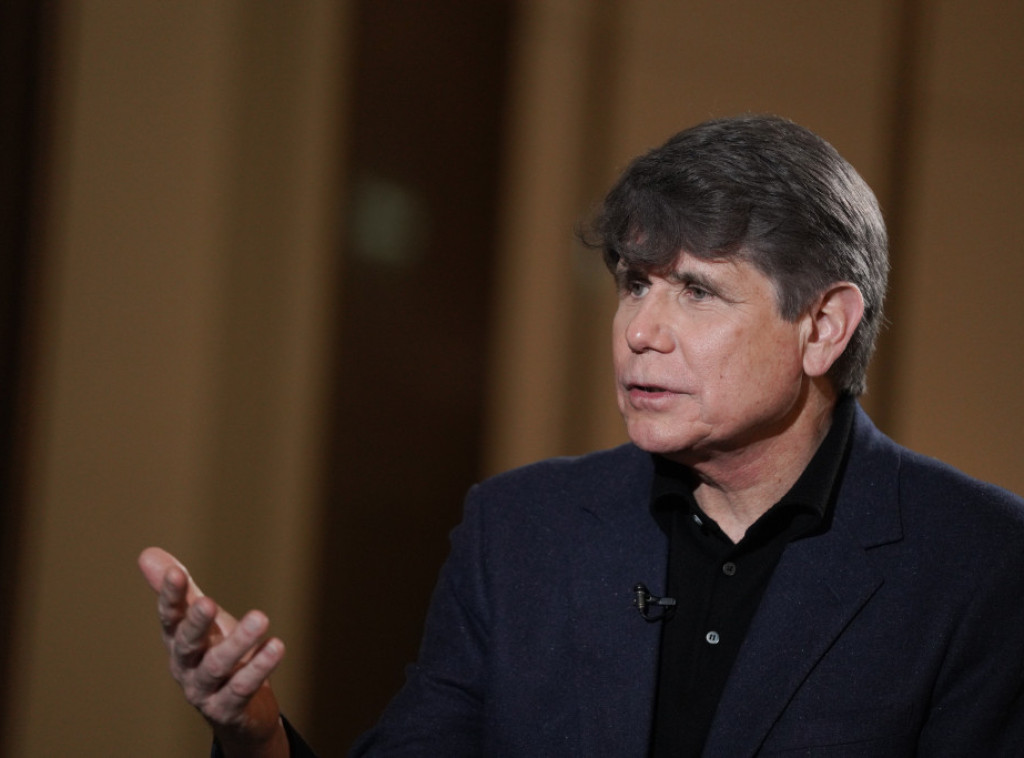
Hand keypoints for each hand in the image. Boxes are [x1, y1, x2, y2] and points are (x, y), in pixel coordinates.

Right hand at [138, 547, 289, 756]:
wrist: (238, 711)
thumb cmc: (216, 654)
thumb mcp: (199, 621)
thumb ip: (181, 592)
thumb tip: (146, 554)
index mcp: (177, 641)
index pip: (170, 617)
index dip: (170, 596)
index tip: (176, 573)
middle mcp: (185, 666)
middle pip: (187, 644)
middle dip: (196, 623)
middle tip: (208, 602)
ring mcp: (205, 690)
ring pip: (216, 667)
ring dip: (238, 642)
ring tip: (260, 617)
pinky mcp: (228, 708)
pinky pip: (242, 688)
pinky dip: (259, 668)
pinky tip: (276, 646)